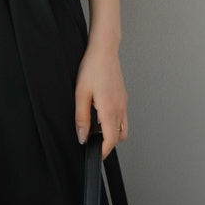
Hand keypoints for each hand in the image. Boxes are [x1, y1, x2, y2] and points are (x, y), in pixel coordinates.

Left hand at [74, 41, 127, 158]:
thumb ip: (81, 118)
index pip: (111, 140)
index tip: (95, 155)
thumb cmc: (93, 68)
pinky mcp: (123, 97)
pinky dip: (113, 122)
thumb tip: (82, 136)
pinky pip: (122, 117)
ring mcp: (124, 103)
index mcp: (110, 110)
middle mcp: (120, 108)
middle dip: (107, 143)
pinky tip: (100, 112)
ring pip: (122, 128)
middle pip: (119, 137)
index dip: (103, 151)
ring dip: (111, 133)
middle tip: (92, 141)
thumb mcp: (81, 94)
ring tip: (95, 127)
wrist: (104, 50)